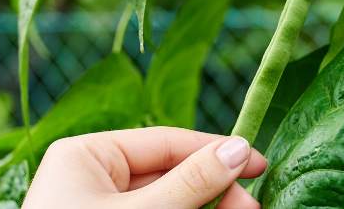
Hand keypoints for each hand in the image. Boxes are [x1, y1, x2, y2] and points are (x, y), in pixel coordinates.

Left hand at [23, 127, 266, 208]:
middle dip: (215, 190)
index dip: (215, 151)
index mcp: (88, 156)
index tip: (256, 162)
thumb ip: (191, 182)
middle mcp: (95, 178)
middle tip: (252, 207)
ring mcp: (103, 208)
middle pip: (172, 173)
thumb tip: (238, 149)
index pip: (165, 142)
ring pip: (171, 201)